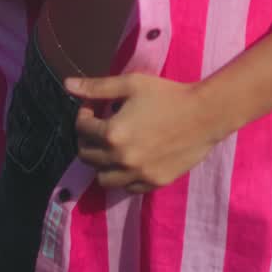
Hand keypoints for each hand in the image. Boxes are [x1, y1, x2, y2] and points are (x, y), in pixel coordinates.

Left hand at [64, 72, 216, 191]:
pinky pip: (127, 187)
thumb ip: (97, 87)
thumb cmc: (168, 94)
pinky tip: (131, 159)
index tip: (94, 107)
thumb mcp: (131, 84)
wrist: (205, 114)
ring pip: (103, 179)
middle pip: (86, 155)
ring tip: (112, 147)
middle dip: (88, 139)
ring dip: (101, 163)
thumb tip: (67, 84)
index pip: (81, 129)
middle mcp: (121, 159)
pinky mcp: (153, 182)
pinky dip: (123, 176)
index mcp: (112, 134)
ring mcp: (137, 174)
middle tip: (100, 127)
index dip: (84, 114)